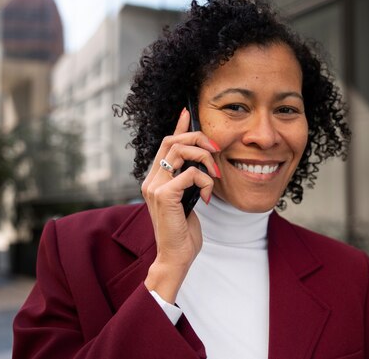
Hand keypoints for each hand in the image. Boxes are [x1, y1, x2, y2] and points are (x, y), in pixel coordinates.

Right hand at [142, 108, 219, 302]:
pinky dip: (205, 182)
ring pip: (181, 151)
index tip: (187, 112)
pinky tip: (206, 198)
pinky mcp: (164, 195)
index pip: (166, 144)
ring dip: (205, 159)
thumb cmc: (184, 232)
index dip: (178, 126)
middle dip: (198, 139)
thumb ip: (189, 181)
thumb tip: (202, 164)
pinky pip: (191, 173)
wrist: (176, 257)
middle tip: (217, 150)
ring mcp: (155, 186)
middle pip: (172, 141)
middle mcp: (151, 179)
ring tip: (215, 175)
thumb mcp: (188, 200)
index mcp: (155, 179)